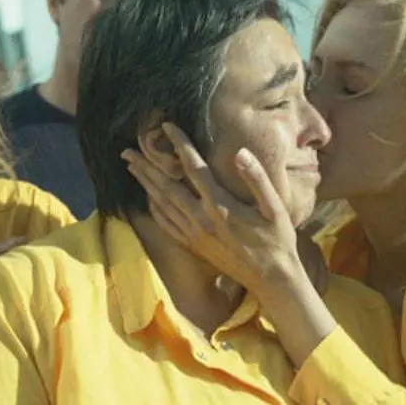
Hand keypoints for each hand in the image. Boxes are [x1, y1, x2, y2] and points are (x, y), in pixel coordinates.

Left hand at [121, 122, 304, 297]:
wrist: (271, 278)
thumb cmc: (277, 239)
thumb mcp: (274, 207)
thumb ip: (257, 179)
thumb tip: (240, 152)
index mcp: (220, 206)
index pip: (194, 168)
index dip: (180, 145)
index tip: (166, 126)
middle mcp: (201, 219)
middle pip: (167, 186)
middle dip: (147, 165)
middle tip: (128, 149)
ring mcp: (194, 234)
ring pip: (162, 204)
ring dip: (145, 184)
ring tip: (131, 167)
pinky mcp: (192, 245)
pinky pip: (166, 223)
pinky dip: (154, 207)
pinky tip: (147, 197)